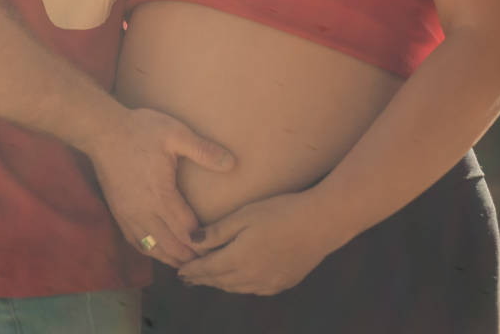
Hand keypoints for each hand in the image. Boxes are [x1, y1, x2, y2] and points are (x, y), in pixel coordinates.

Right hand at [88, 107, 234, 267]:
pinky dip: (152, 250)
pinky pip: (136, 242)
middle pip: (171, 246)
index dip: (203, 242)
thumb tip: (232, 163)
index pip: (187, 231)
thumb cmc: (141, 130)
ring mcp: (129, 215)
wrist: (103, 132)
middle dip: (190, 255)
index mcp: (162, 195)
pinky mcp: (119, 213)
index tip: (217, 246)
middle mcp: (145, 212)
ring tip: (187, 261)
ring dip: (172, 257)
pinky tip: (159, 250)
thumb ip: (203, 150)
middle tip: (207, 260)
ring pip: (153, 248)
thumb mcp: (176, 134)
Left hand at [177, 190, 339, 294]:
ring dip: (220, 283)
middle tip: (188, 277)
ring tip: (209, 279)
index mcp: (239, 260)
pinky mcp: (283, 283)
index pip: (208, 269)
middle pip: (220, 281)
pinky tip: (238, 280)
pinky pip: (253, 289)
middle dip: (202, 279)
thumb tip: (191, 241)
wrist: (320, 223)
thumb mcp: (244, 215)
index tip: (179, 271)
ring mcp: (268, 283)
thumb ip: (217, 231)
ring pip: (236, 288)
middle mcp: (251, 278)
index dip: (192, 271)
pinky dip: (239, 285)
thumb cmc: (280, 211)